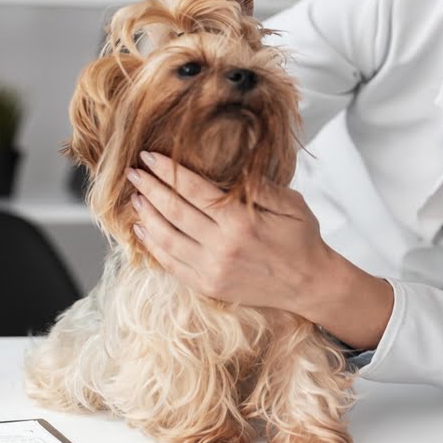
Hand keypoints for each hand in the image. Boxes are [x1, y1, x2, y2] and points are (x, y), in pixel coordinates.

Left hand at [126, 151, 330, 312]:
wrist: (310, 284)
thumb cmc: (303, 240)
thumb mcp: (291, 204)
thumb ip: (259, 186)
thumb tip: (233, 165)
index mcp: (241, 222)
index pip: (193, 190)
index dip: (168, 172)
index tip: (150, 157)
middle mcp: (222, 247)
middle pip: (174, 212)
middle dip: (150, 189)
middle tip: (133, 173)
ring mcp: (213, 269)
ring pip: (167, 239)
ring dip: (147, 216)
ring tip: (135, 198)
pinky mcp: (209, 286)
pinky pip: (172, 265)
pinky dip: (154, 247)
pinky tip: (144, 231)